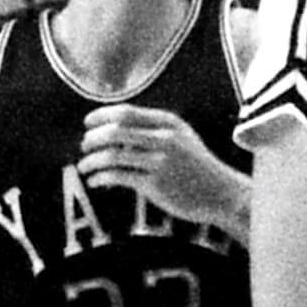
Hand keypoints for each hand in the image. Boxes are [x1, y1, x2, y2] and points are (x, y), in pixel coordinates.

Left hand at [79, 101, 243, 229]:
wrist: (222, 194)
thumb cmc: (196, 165)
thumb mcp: (180, 136)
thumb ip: (152, 129)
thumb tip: (114, 126)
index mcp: (167, 122)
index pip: (124, 112)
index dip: (101, 116)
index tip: (87, 123)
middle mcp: (163, 139)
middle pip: (115, 131)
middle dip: (92, 138)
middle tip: (84, 145)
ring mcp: (160, 162)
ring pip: (113, 155)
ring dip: (92, 161)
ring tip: (84, 167)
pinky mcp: (156, 185)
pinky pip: (119, 177)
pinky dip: (101, 178)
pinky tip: (96, 181)